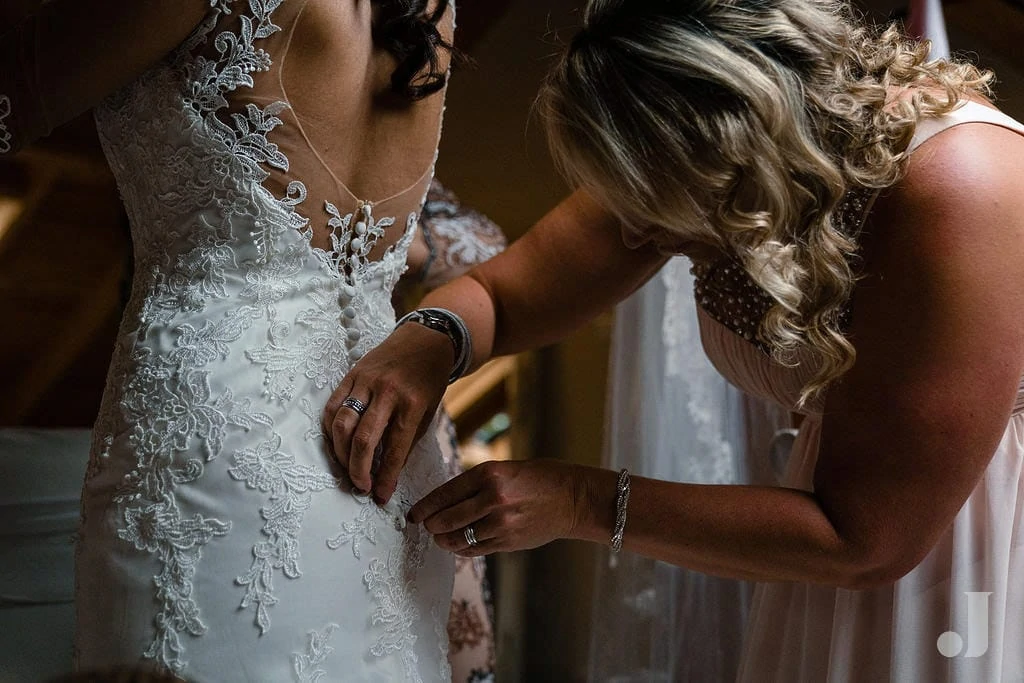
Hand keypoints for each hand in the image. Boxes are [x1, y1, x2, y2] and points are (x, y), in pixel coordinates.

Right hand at [323, 322, 453, 502]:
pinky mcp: (352, 374)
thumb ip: (407, 440)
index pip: (394, 449)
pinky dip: (331, 430)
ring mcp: (366, 381)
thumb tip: (387, 474)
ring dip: (341, 453)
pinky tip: (337, 445)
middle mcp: (387, 392)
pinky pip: (333, 406)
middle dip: (358, 470)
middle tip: (360, 487)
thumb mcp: (429, 412)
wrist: (426, 339)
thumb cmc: (429, 380)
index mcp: (412, 404)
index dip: (386, 477)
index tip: (380, 497)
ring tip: (347, 469)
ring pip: (342, 424)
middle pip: (363, 439)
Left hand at [407, 459, 584, 555]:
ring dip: (443, 539)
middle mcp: (492, 499)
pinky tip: (457, 544)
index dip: (424, 506)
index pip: (445, 493)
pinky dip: (461, 548)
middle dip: (430, 524)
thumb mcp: (506, 469)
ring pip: (458, 538)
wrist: (573, 499)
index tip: (413, 513)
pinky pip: (475, 549)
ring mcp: (501, 523)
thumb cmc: (540, 478)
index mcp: (489, 474)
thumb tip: (445, 500)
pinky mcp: (508, 542)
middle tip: (425, 525)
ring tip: (438, 536)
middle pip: (446, 518)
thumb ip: (477, 483)